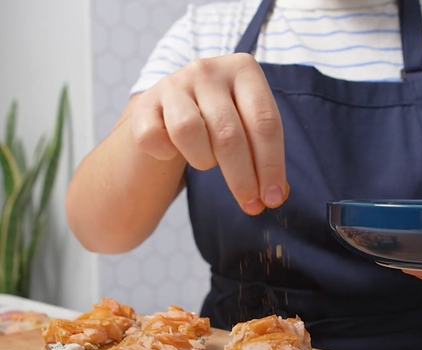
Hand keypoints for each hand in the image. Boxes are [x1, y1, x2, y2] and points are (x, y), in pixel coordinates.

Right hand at [131, 53, 286, 215]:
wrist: (172, 110)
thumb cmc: (217, 122)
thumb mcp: (246, 126)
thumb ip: (263, 153)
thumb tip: (276, 194)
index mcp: (243, 69)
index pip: (264, 122)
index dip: (271, 166)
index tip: (272, 199)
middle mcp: (207, 70)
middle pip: (229, 134)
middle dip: (243, 178)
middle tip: (251, 205)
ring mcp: (172, 84)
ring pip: (189, 132)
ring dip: (202, 159)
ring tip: (205, 161)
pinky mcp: (144, 104)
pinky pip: (154, 139)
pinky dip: (165, 154)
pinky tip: (172, 151)